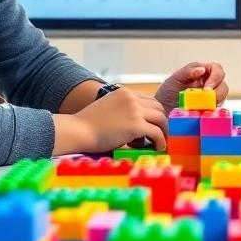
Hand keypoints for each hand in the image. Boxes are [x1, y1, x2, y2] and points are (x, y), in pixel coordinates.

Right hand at [53, 88, 168, 155]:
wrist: (78, 131)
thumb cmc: (87, 124)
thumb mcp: (107, 107)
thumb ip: (122, 109)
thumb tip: (132, 122)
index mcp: (124, 93)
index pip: (148, 100)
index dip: (153, 113)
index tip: (154, 124)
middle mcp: (132, 98)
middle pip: (158, 107)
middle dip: (160, 121)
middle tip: (159, 134)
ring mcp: (135, 110)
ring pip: (161, 118)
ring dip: (162, 131)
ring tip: (159, 141)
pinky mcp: (136, 125)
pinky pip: (157, 132)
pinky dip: (160, 141)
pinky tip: (157, 147)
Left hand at [155, 62, 228, 112]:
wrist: (161, 111)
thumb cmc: (167, 93)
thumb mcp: (175, 78)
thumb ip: (188, 71)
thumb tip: (202, 69)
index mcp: (203, 72)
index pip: (217, 70)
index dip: (216, 77)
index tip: (207, 88)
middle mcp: (209, 84)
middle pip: (223, 84)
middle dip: (217, 91)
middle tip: (206, 99)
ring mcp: (210, 98)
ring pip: (222, 97)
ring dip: (215, 101)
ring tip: (203, 107)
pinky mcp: (209, 110)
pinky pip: (217, 110)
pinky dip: (212, 111)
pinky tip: (203, 113)